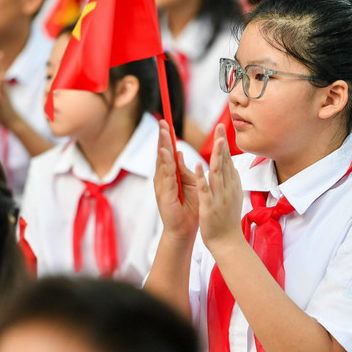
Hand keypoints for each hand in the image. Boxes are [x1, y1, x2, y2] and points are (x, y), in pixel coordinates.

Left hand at [0, 51, 20, 130]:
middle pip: (1, 77)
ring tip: (0, 75)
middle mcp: (4, 91)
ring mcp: (4, 99)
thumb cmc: (4, 106)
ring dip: (1, 83)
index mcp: (1, 86)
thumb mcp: (0, 92)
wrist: (13, 121)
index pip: (0, 72)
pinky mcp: (2, 108)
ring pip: (2, 90)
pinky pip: (0, 104)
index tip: (0, 52)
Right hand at [154, 120, 198, 239]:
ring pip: (162, 162)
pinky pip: (165, 175)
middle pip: (162, 153)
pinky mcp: (164, 194)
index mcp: (171, 175)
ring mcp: (162, 186)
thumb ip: (183, 169)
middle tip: (162, 120)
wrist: (184, 230)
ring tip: (163, 131)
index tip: (167, 122)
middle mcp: (163, 178)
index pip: (168, 152)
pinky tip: (164, 152)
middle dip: (162, 137)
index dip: (168, 138)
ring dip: (163, 145)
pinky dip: (165, 163)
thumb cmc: (188, 208)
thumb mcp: (188, 184)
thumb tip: (178, 152)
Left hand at [196, 124, 243, 250]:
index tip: (222, 128)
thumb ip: (229, 180)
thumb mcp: (231, 196)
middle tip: (221, 125)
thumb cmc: (227, 219)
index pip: (229, 160)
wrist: (228, 242)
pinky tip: (199, 165)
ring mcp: (220, 196)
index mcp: (232, 185)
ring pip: (218, 173)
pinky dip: (203, 177)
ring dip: (218, 156)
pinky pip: (206, 189)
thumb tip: (229, 167)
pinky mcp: (210, 206)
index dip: (226, 144)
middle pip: (226, 162)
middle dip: (223, 143)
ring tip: (217, 140)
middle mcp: (228, 188)